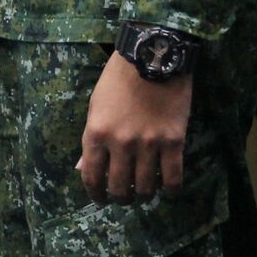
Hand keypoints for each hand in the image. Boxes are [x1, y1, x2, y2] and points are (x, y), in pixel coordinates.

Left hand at [78, 54, 194, 202]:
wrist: (153, 57)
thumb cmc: (118, 79)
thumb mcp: (95, 107)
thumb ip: (91, 140)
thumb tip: (82, 168)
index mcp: (95, 133)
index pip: (91, 176)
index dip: (95, 194)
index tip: (100, 200)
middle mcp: (120, 143)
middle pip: (119, 187)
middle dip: (120, 198)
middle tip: (124, 198)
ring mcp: (148, 144)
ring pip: (145, 187)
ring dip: (144, 196)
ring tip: (144, 194)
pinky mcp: (174, 141)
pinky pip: (173, 177)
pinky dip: (171, 189)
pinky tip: (169, 190)